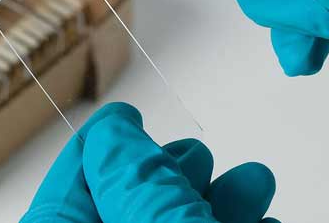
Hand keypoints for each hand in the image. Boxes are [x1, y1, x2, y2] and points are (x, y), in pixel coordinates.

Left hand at [21, 103, 280, 222]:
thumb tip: (113, 132)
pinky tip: (264, 219)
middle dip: (170, 174)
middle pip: (125, 210)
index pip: (64, 199)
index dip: (96, 150)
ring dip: (218, 202)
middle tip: (195, 155)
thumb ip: (134, 181)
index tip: (122, 117)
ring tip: (253, 184)